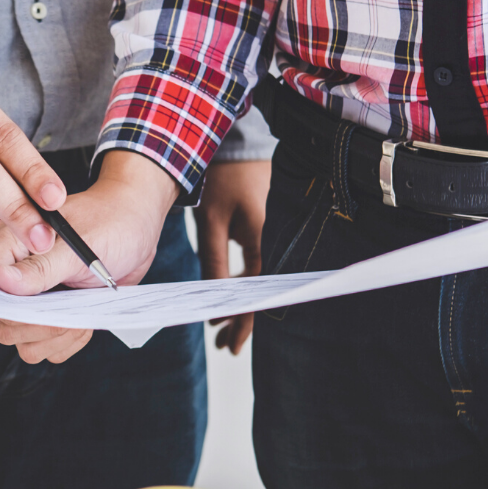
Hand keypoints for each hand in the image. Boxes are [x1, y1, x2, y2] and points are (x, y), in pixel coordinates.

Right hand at [0, 150, 179, 362]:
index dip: (4, 306)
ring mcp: (37, 297)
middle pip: (3, 324)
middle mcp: (18, 274)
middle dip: (38, 327)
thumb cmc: (110, 221)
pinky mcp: (56, 313)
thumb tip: (1, 280)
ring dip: (56, 338)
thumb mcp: (78, 245)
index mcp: (11, 245)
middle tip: (69, 311)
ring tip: (81, 313)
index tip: (41, 305)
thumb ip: (40, 268)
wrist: (138, 224)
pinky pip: (49, 347)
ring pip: (25, 342)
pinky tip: (86, 319)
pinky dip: (68, 342)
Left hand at [196, 159, 270, 354]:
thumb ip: (213, 260)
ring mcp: (275, 234)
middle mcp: (276, 240)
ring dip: (241, 301)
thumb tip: (212, 297)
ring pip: (259, 280)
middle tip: (222, 342)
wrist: (238, 143)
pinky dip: (244, 282)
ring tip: (220, 324)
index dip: (245, 322)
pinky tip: (228, 292)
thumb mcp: (211, 222)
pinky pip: (259, 263)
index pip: (257, 294)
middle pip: (261, 292)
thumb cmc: (223, 179)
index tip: (231, 345)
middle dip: (241, 319)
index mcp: (265, 240)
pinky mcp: (268, 229)